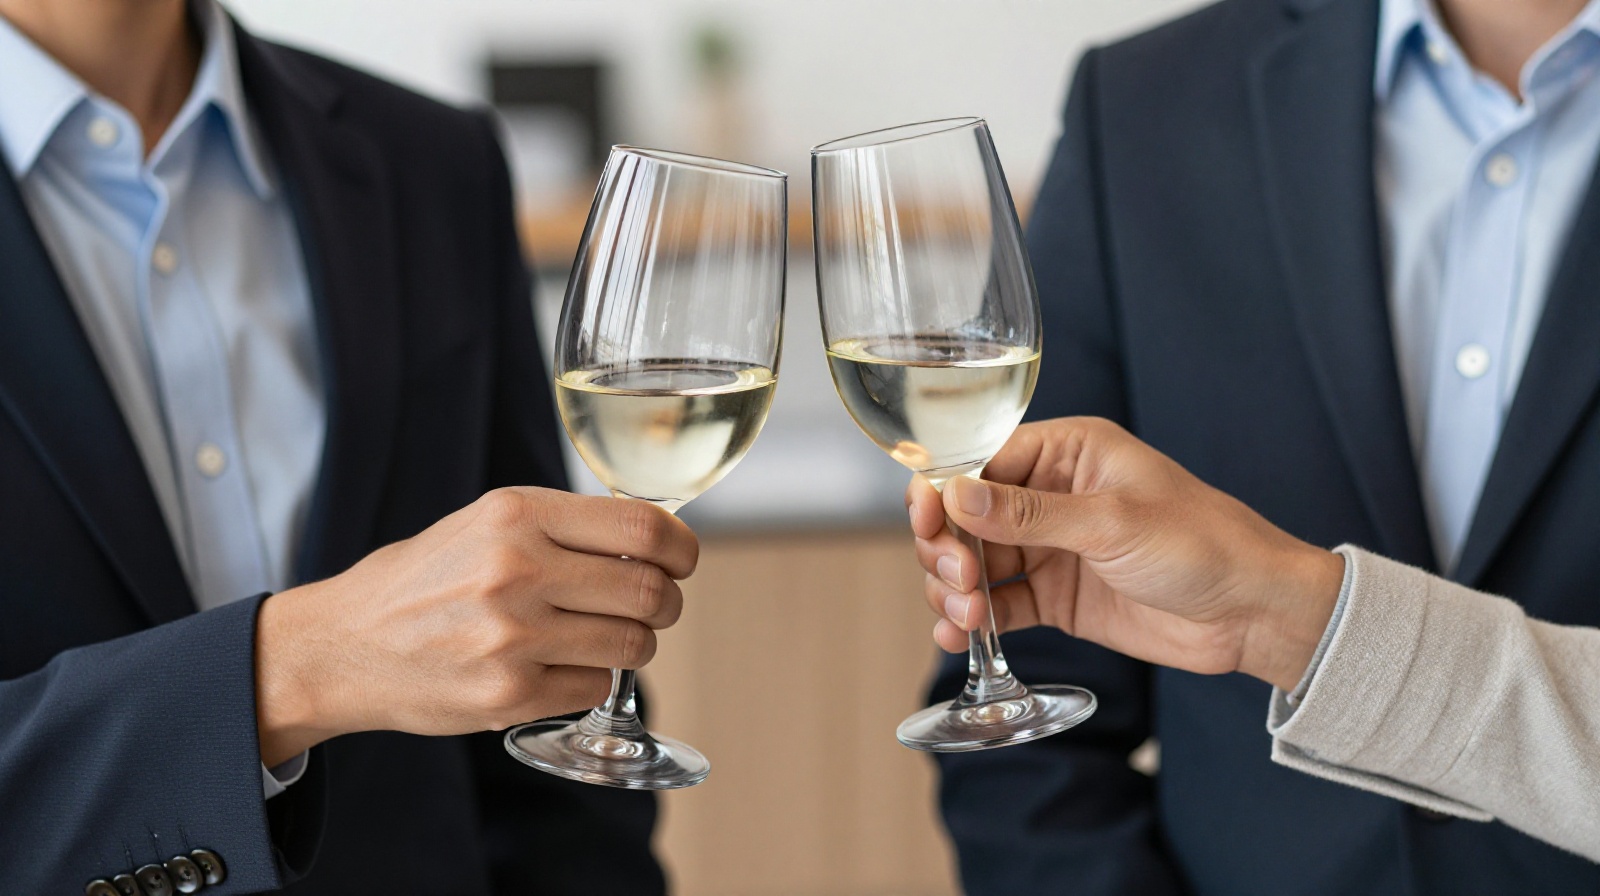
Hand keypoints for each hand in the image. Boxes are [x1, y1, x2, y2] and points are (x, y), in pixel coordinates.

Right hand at [254, 487, 697, 765]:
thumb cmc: (424, 580)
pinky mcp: (508, 694)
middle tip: (653, 607)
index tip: (683, 560)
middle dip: (665, 603)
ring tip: (601, 637)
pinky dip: (591, 680)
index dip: (681, 547)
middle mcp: (517, 570)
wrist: (342, 646)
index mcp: (516, 514)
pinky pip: (596, 688)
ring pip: (632, 644)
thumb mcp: (485, 524)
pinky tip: (559, 668)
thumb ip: (564, 527)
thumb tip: (655, 539)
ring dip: (634, 644)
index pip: (641, 525)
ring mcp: (513, 637)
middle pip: (649, 590)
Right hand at [906, 417, 1342, 690]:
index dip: (943, 491)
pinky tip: (955, 637)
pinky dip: (971, 620)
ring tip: (966, 618)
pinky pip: (998, 604)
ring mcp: (1051, 548)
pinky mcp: (1056, 596)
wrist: (1253, 613)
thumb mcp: (1112, 523)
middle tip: (958, 580)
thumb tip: (956, 495)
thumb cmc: (1203, 544)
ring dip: (956, 589)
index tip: (925, 524)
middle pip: (966, 515)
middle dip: (948, 547)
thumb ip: (1029, 514)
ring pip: (974, 562)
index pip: (980, 460)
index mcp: (1068, 452)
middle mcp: (1051, 495)